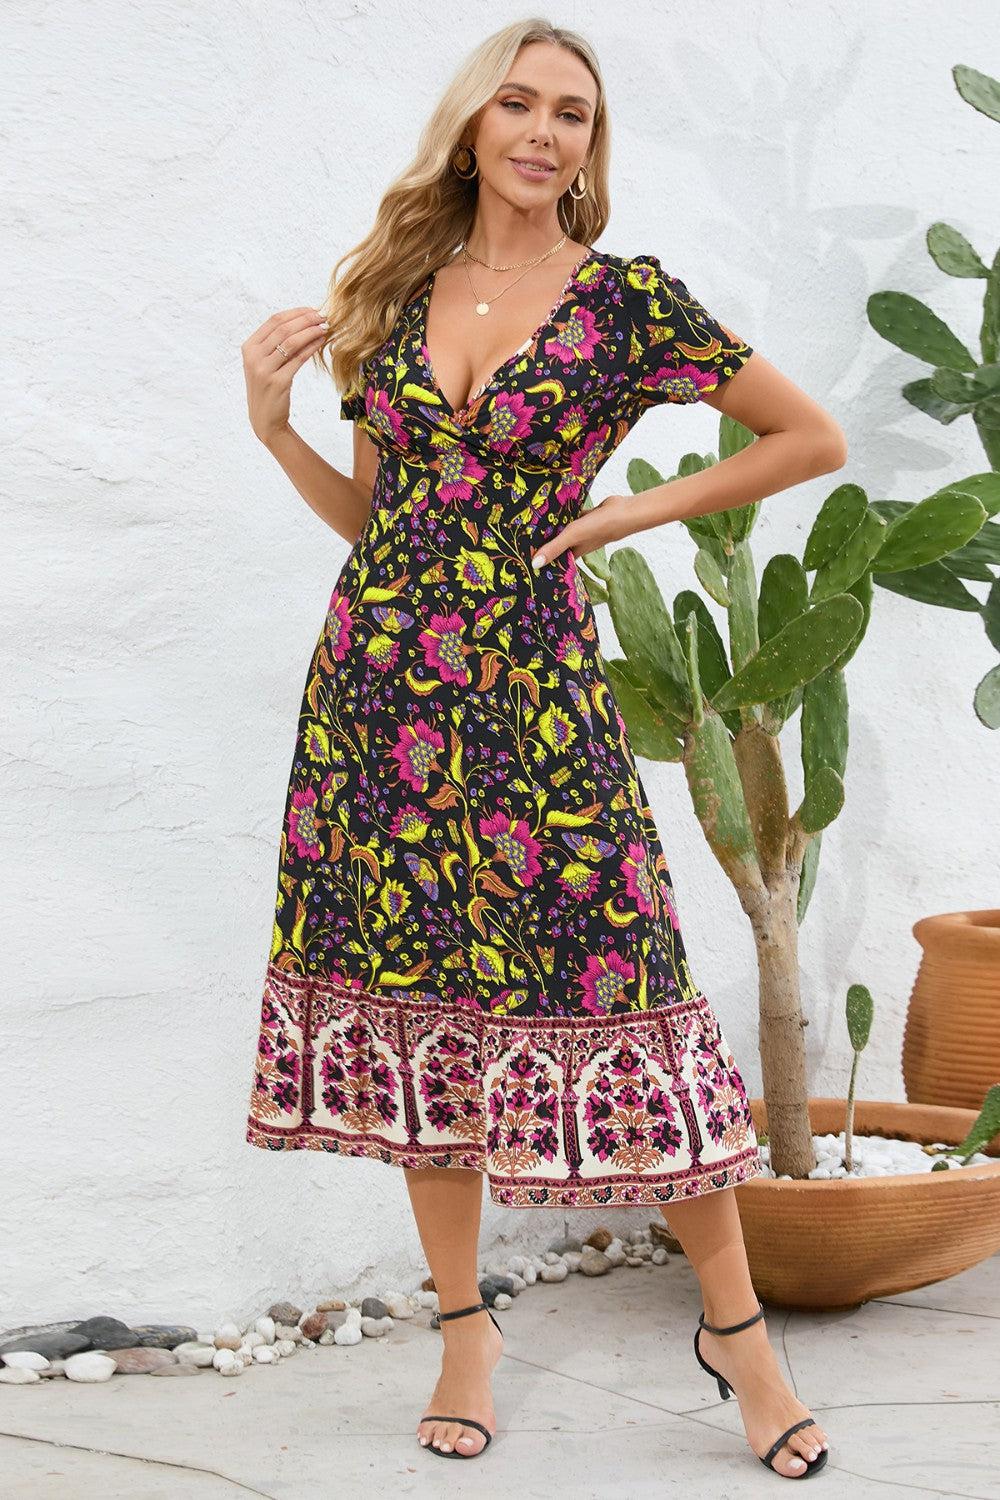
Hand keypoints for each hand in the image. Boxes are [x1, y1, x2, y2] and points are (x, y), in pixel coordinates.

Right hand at [241, 306, 328, 446]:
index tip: (312, 310)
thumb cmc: (268, 388)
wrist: (265, 419)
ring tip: (324, 328)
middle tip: (322, 317)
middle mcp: (253, 357)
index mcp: (249, 347)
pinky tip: (320, 343)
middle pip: (283, 328)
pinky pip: (298, 359)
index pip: (273, 321)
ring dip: (311, 332)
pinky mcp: (278, 382)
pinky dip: (311, 348)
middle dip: (306, 320)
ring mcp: (264, 370)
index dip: (295, 313)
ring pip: (291, 342)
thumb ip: (275, 343)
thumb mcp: (264, 363)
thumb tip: (302, 321)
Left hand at [531, 494, 633, 570]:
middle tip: (519, 538)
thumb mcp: (572, 536)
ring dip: (551, 527)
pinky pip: (569, 517)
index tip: (522, 559)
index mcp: (574, 553)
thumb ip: (553, 548)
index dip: (541, 560)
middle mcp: (577, 543)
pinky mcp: (585, 517)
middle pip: (556, 544)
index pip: (554, 560)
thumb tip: (534, 565)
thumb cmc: (600, 527)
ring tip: (528, 523)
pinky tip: (548, 508)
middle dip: (542, 542)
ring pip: (562, 530)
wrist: (625, 511)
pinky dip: (561, 514)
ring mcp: (582, 530)